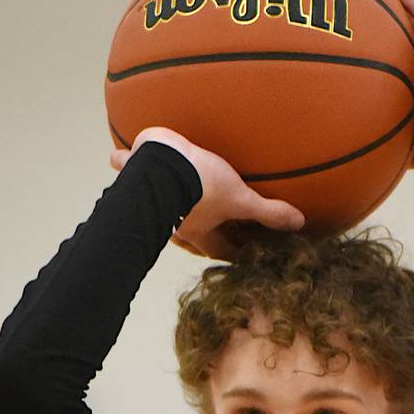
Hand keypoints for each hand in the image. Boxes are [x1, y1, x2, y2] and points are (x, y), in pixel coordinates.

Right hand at [109, 126, 305, 260]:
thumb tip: (298, 223)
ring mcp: (152, 198)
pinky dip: (121, 163)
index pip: (220, 251)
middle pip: (191, 235)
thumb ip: (268, 211)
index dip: (234, 254)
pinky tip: (115, 158)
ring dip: (163, 205)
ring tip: (168, 198)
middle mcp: (174, 220)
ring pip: (157, 207)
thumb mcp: (239, 197)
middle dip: (202, 235)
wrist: (160, 160)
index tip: (244, 255)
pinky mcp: (135, 171)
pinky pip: (125, 168)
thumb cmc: (199, 184)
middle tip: (214, 230)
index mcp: (199, 230)